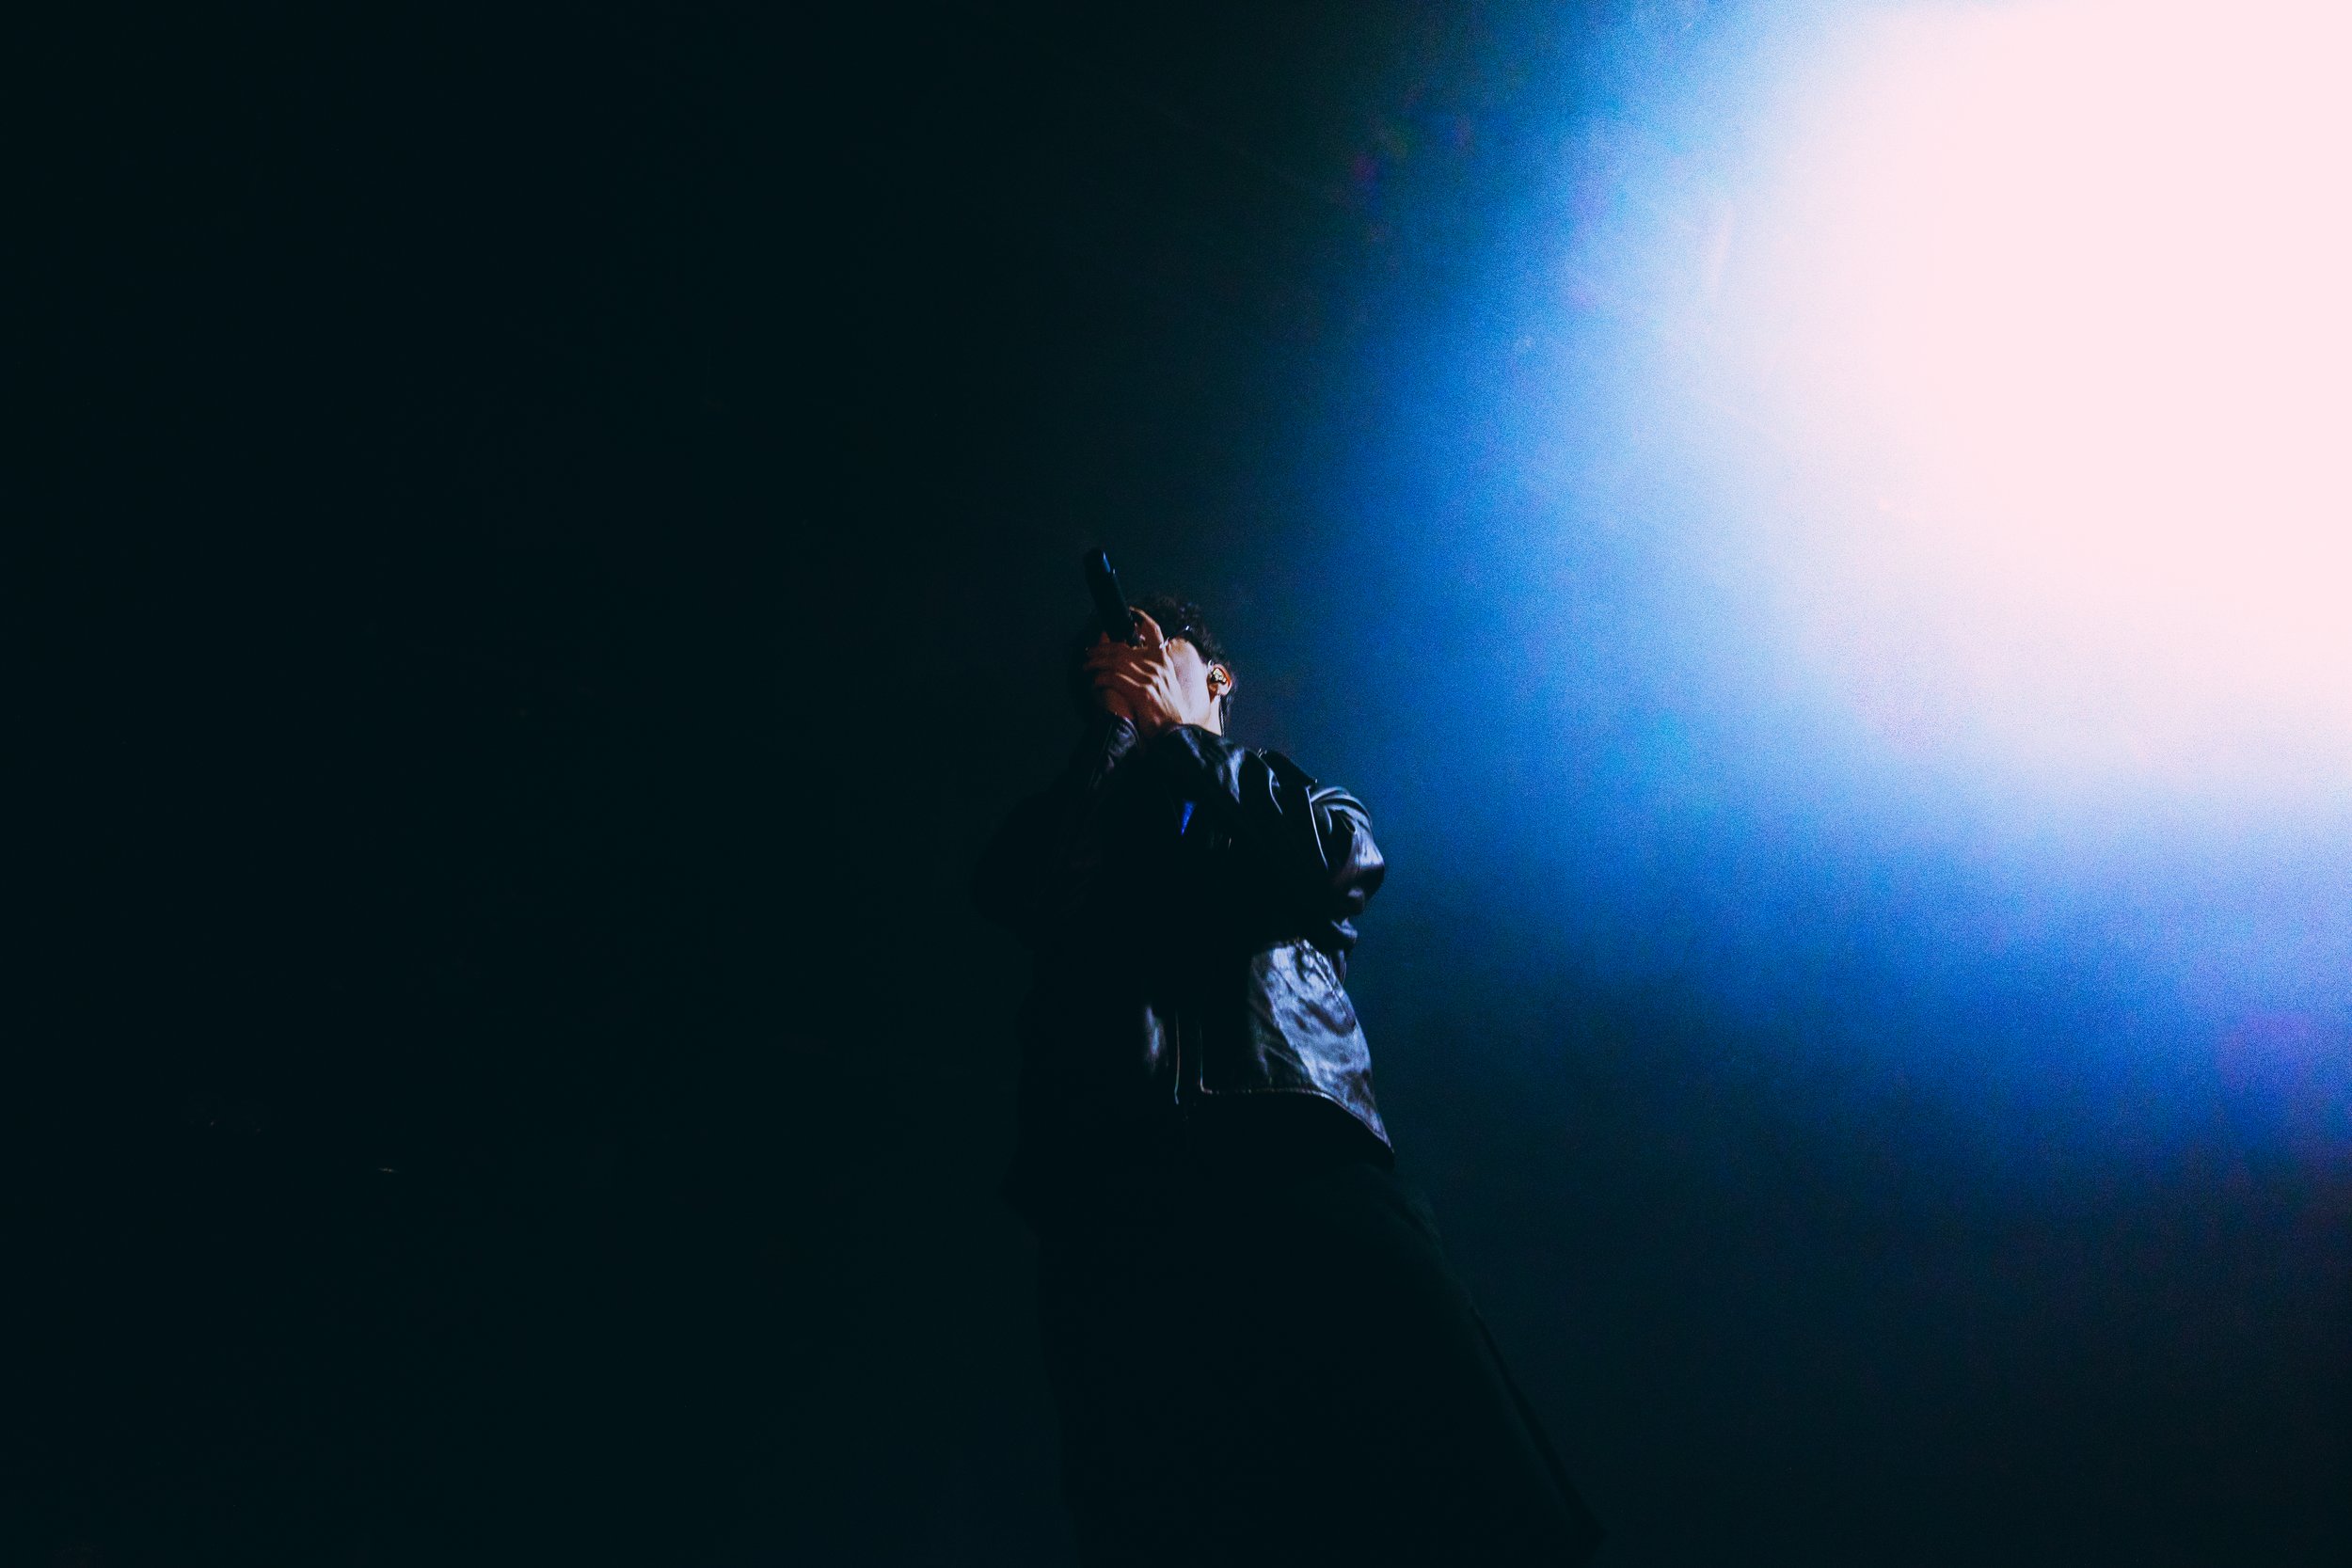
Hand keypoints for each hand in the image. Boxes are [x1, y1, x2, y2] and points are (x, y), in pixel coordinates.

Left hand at [1083, 609, 1219, 737]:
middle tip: (1089, 652)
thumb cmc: (1168, 711)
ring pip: (1116, 662)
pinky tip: (1094, 682)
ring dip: (1097, 662)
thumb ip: (1156, 669)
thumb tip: (1139, 659)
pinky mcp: (1141, 692)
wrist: (1176, 732)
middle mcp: (1157, 666)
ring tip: (1086, 665)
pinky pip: (1114, 679)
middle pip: (1124, 647)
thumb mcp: (1168, 683)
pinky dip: (1101, 678)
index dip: (1141, 618)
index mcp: (1164, 661)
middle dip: (1102, 648)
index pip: (1154, 631)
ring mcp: (1150, 678)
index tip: (1131, 613)